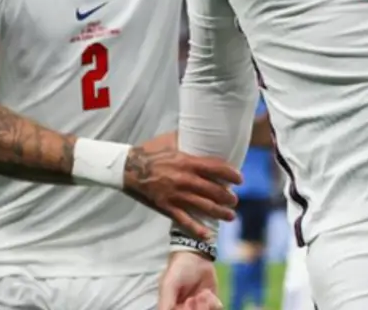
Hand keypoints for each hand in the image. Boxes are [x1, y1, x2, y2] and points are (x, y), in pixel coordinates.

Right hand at [123, 140, 240, 239]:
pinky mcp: (166, 206)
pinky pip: (184, 221)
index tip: (240, 180)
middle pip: (214, 190)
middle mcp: (184, 179)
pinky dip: (197, 229)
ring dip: (220, 213)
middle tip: (234, 200)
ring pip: (204, 206)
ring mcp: (176, 195)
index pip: (216, 168)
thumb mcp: (169, 140)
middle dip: (228, 197)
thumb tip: (200, 131)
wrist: (127, 168)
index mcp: (187, 161)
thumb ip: (186, 139)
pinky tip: (208, 235)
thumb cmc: (149, 151)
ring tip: (230, 216)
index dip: (231, 175)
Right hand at [158, 251, 222, 309]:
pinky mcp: (211, 303)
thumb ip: (166, 302)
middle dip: (198, 309)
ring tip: (204, 293)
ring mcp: (199, 307)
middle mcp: (185, 308)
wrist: (196, 254)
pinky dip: (214, 304)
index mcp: (172, 307)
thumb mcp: (168, 284)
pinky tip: (208, 293)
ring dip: (207, 307)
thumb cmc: (178, 268)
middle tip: (198, 297)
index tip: (188, 301)